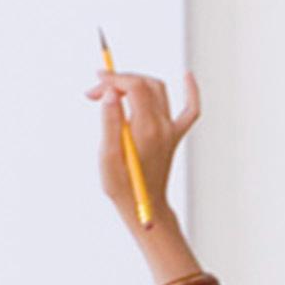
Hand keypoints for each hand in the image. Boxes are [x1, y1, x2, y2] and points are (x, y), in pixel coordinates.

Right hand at [88, 69, 200, 231]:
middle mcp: (163, 126)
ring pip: (158, 90)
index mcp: (146, 129)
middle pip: (144, 84)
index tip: (94, 88)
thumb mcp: (108, 157)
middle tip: (95, 93)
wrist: (146, 208)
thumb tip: (112, 92)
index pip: (134, 86)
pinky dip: (190, 91)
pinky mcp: (175, 136)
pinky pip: (190, 110)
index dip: (112, 80)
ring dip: (136, 82)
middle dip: (118, 81)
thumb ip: (110, 122)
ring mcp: (171, 130)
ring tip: (114, 91)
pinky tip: (187, 76)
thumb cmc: (122, 186)